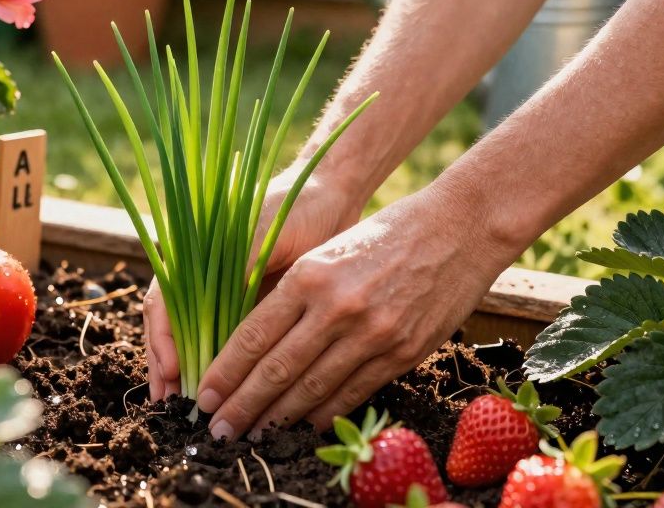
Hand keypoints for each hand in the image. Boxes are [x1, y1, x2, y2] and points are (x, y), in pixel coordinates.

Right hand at [144, 168, 362, 400]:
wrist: (326, 195)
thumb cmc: (291, 208)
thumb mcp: (260, 238)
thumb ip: (235, 275)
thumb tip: (219, 329)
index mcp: (192, 254)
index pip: (161, 305)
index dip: (162, 343)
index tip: (171, 376)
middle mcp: (199, 275)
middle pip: (170, 329)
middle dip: (168, 370)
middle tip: (172, 407)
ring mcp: (220, 290)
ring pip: (194, 338)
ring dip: (190, 373)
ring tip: (190, 408)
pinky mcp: (245, 303)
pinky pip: (226, 338)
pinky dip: (221, 365)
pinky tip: (225, 390)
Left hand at [193, 186, 512, 439]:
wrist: (459, 227)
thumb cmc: (387, 233)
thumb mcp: (328, 251)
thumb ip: (296, 294)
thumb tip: (258, 342)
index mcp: (310, 276)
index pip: (253, 336)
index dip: (225, 372)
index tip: (204, 396)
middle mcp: (337, 308)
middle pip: (277, 369)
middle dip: (243, 406)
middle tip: (217, 431)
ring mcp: (372, 334)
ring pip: (313, 388)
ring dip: (278, 419)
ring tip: (253, 435)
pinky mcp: (403, 352)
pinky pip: (354, 391)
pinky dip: (325, 413)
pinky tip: (303, 426)